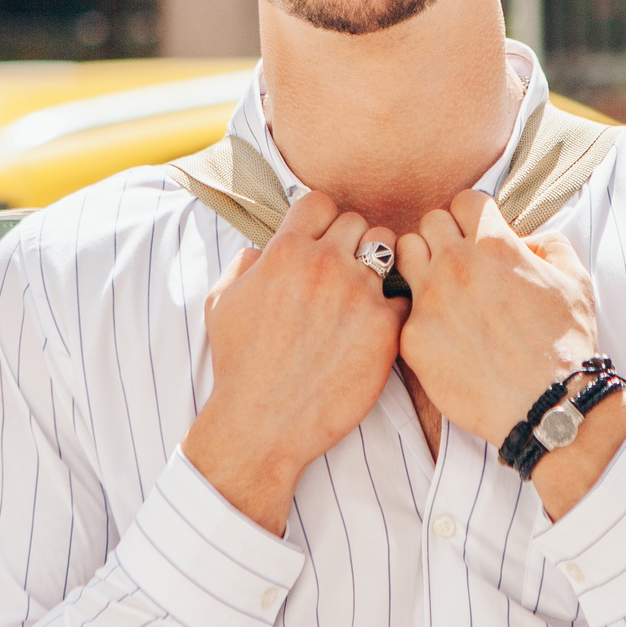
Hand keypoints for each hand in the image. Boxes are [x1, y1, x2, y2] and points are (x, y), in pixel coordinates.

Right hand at [181, 191, 404, 533]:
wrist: (262, 424)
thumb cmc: (239, 366)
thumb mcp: (221, 303)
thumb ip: (243, 265)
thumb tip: (261, 250)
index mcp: (286, 252)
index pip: (319, 202)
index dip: (320, 220)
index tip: (320, 241)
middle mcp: (325, 265)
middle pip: (358, 222)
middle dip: (351, 242)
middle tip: (344, 272)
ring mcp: (358, 294)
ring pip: (389, 251)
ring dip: (378, 267)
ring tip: (364, 294)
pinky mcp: (384, 328)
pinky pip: (404, 296)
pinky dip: (393, 308)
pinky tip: (376, 327)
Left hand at [394, 192, 598, 448]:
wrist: (547, 407)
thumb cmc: (566, 345)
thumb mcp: (575, 281)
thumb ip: (550, 245)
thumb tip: (526, 239)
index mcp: (496, 245)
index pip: (464, 200)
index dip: (474, 216)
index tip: (479, 236)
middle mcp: (457, 265)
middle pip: (430, 221)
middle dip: (446, 235)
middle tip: (460, 262)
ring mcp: (430, 300)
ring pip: (404, 253)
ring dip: (421, 262)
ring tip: (439, 286)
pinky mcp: (413, 337)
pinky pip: (402, 306)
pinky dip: (419, 313)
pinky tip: (440, 331)